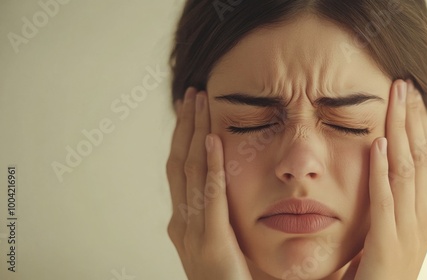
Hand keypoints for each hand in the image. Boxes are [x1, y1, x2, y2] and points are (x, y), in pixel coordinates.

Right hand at [166, 87, 251, 279]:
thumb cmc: (228, 278)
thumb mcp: (218, 241)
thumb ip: (216, 214)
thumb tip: (222, 185)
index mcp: (182, 221)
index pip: (180, 169)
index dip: (183, 137)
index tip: (190, 109)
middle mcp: (181, 222)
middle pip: (180, 162)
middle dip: (186, 126)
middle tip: (192, 94)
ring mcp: (193, 231)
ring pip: (191, 171)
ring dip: (196, 134)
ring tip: (201, 103)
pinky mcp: (213, 241)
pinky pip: (211, 195)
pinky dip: (212, 165)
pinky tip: (215, 140)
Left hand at [354, 80, 426, 279]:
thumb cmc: (378, 270)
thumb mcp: (388, 230)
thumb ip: (388, 202)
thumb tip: (380, 165)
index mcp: (424, 213)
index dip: (419, 126)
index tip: (407, 97)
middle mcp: (423, 218)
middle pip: (423, 156)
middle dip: (413, 118)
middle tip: (404, 85)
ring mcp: (410, 231)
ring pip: (409, 170)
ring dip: (402, 131)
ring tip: (395, 99)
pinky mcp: (388, 245)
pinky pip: (386, 199)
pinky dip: (383, 169)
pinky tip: (379, 144)